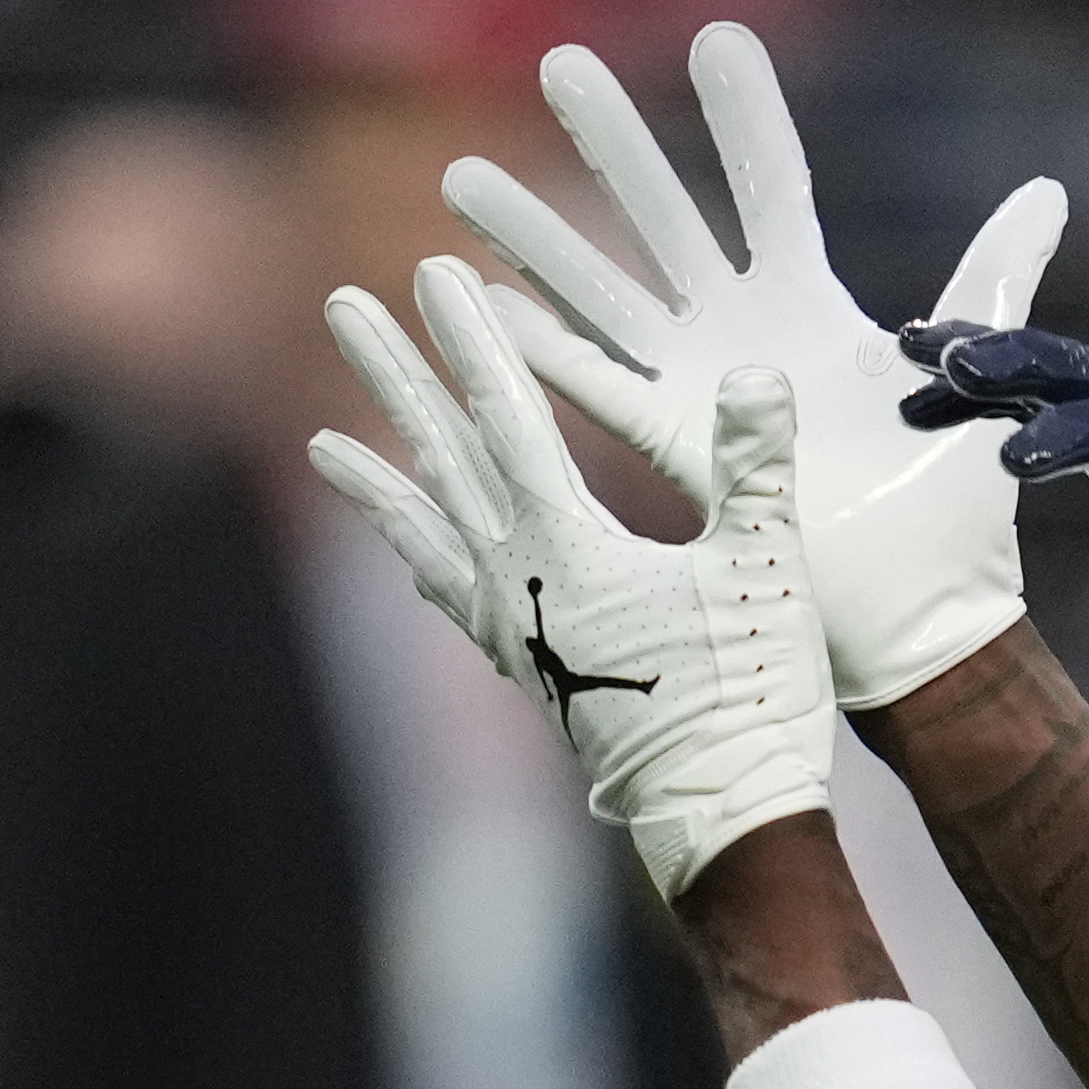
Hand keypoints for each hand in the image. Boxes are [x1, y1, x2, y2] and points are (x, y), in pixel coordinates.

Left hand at [310, 257, 837, 897]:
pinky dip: (420, 558)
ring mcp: (512, 631)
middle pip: (440, 459)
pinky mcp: (527, 670)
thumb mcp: (765, 571)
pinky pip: (450, 598)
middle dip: (394, 377)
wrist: (724, 814)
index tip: (435, 275)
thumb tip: (758, 373)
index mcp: (567, 550)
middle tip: (343, 308)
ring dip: (380, 474)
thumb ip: (751, 469)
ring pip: (427, 529)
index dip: (474, 343)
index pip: (507, 420)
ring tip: (323, 439)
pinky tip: (409, 549)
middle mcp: (516, 584)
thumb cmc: (752, 694)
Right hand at [445, 23, 1062, 709]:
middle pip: (665, 217)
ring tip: (463, 176)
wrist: (930, 613)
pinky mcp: (678, 452)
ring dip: (535, 238)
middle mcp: (740, 333)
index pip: (769, 187)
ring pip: (602, 292)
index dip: (743, 117)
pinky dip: (540, 349)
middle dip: (614, 143)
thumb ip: (1000, 272)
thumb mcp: (985, 366)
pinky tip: (482, 303)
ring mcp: (698, 389)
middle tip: (563, 62)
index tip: (716, 38)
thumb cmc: (955, 504)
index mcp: (810, 306)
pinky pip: (597, 390)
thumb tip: (1048, 188)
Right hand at [898, 321, 1088, 659]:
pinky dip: (985, 386)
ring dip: (984, 358)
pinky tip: (923, 387)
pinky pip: (1040, 389)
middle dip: (1016, 362)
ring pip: (1053, 367)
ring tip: (909, 353)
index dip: (1075, 438)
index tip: (1011, 461)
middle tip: (943, 359)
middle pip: (1085, 372)